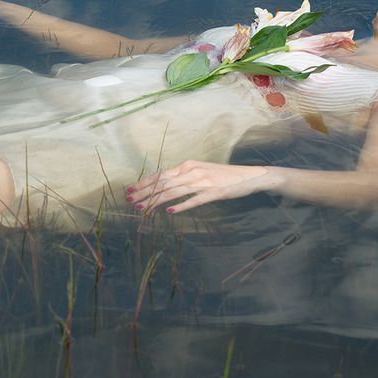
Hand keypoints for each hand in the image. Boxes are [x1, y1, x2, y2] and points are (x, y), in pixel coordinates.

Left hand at [127, 160, 281, 213]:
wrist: (248, 176)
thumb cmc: (222, 175)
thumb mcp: (200, 171)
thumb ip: (183, 177)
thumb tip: (165, 186)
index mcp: (187, 166)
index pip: (161, 174)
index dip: (144, 182)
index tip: (130, 189)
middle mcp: (192, 172)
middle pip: (163, 183)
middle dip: (144, 192)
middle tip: (129, 200)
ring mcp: (202, 182)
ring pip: (174, 192)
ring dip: (156, 200)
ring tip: (142, 208)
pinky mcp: (213, 193)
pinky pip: (194, 200)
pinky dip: (181, 205)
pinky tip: (170, 211)